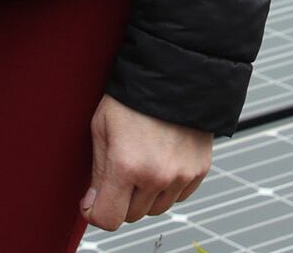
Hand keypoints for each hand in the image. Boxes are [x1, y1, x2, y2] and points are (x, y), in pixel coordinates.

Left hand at [80, 93, 211, 230]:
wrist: (176, 74)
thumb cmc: (133, 96)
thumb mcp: (101, 126)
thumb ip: (97, 171)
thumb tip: (92, 203)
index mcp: (126, 165)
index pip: (107, 218)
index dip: (95, 212)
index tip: (92, 202)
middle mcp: (156, 176)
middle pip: (131, 215)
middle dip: (120, 199)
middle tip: (119, 171)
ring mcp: (181, 175)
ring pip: (155, 209)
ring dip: (145, 195)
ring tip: (142, 161)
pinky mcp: (199, 170)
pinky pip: (178, 196)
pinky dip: (168, 187)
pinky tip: (161, 160)